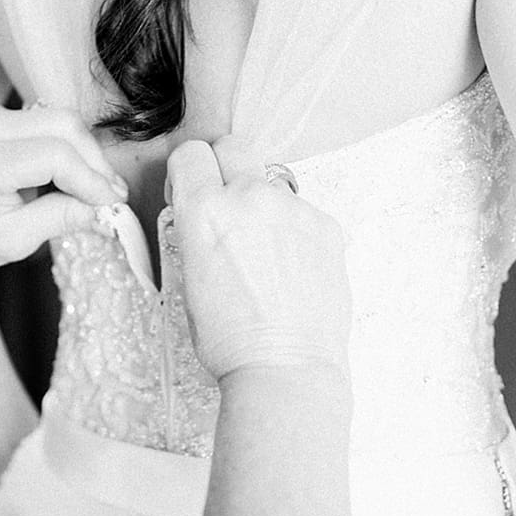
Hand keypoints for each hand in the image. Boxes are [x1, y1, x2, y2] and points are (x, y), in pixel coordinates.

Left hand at [0, 103, 126, 275]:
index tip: (113, 205)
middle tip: (111, 199)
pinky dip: (68, 148)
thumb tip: (106, 210)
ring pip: (60, 119)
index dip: (92, 180)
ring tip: (94, 191)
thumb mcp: (11, 241)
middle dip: (95, 163)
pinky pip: (47, 122)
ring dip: (85, 154)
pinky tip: (72, 178)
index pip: (55, 156)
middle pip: (64, 126)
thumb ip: (60, 219)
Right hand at [165, 136, 352, 382]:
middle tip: (226, 206)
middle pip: (234, 147)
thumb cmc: (230, 339)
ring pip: (271, 184)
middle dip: (224, 168)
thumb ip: (198, 232)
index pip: (191, 153)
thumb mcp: (189, 279)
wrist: (284, 368)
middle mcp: (249, 199)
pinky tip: (291, 271)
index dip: (189, 173)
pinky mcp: (327, 227)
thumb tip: (207, 216)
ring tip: (265, 255)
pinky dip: (294, 233)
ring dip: (262, 205)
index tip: (192, 192)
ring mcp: (293, 210)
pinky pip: (302, 213)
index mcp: (203, 211)